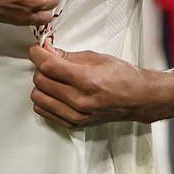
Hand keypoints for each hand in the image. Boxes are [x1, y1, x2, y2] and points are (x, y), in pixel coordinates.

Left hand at [29, 39, 156, 128]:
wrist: (137, 98)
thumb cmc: (122, 77)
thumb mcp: (96, 57)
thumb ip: (67, 56)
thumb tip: (47, 50)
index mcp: (86, 80)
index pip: (48, 66)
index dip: (37, 54)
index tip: (37, 49)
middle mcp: (79, 100)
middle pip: (40, 81)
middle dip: (41, 67)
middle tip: (49, 61)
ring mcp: (76, 115)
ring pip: (38, 97)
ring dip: (41, 84)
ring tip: (53, 78)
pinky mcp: (74, 124)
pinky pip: (44, 111)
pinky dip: (45, 99)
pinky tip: (55, 92)